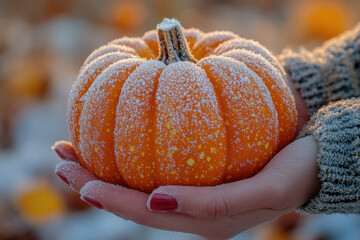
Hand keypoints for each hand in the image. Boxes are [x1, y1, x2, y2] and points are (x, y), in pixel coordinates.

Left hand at [54, 135, 319, 239]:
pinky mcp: (196, 170)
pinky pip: (154, 165)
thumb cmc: (292, 173)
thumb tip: (158, 202)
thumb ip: (213, 205)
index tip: (81, 183)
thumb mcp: (262, 191)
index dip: (112, 200)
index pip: (147, 214)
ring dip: (103, 167)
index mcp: (202, 220)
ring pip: (137, 182)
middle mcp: (190, 208)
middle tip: (61, 160)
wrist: (311, 155)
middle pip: (132, 199)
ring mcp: (191, 189)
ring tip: (72, 150)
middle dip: (93, 182)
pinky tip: (110, 141)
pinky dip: (127, 154)